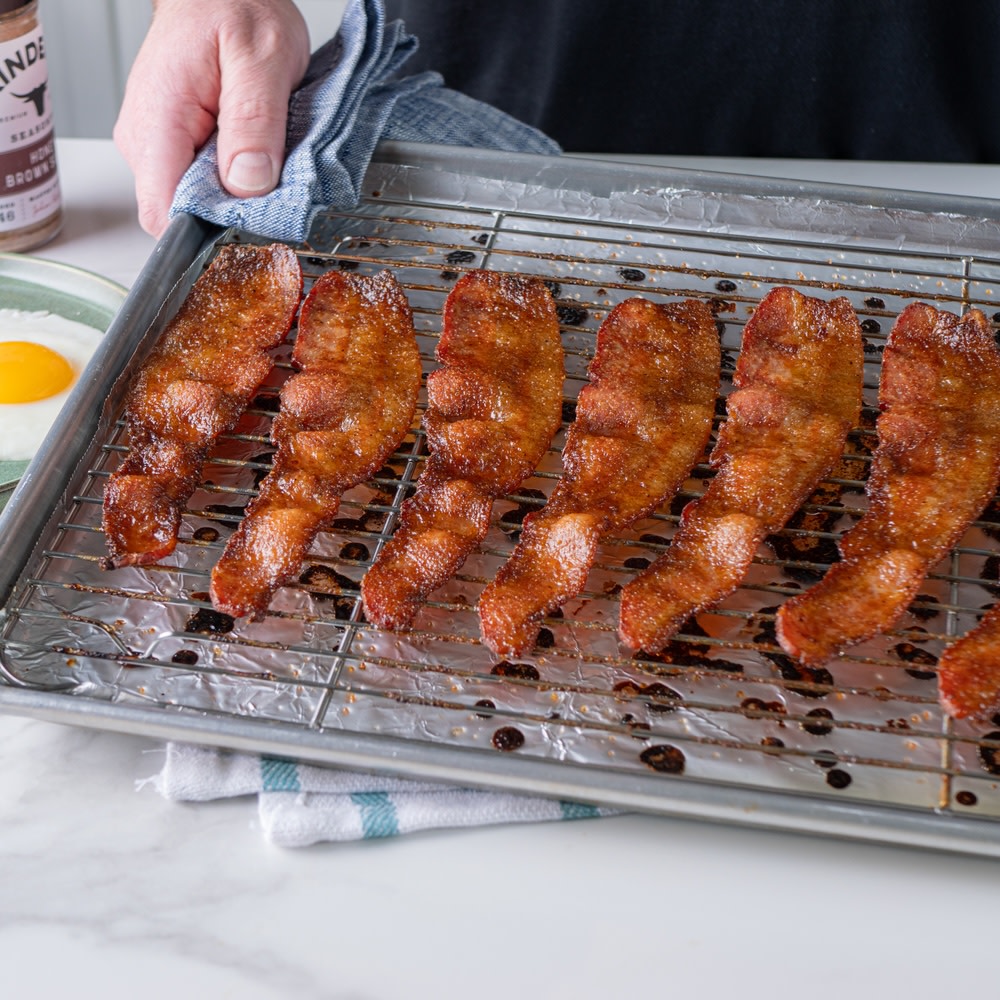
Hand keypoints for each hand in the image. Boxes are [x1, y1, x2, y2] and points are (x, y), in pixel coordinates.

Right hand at [114, 0, 310, 236]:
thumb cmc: (235, 5)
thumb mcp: (261, 58)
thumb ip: (254, 122)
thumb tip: (248, 184)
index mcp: (157, 122)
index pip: (162, 213)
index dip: (206, 231)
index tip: (249, 225)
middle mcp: (148, 141)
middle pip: (183, 214)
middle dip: (231, 213)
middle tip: (273, 183)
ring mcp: (159, 144)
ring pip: (197, 201)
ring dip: (237, 193)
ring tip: (265, 155)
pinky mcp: (178, 145)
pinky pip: (205, 182)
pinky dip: (235, 177)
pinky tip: (254, 152)